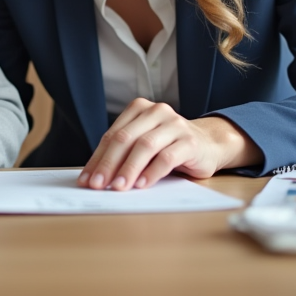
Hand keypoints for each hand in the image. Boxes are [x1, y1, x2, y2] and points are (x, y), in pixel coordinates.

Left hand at [77, 99, 260, 190]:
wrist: (209, 144)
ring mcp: (175, 124)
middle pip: (126, 138)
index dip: (97, 159)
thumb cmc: (169, 146)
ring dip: (129, 169)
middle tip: (98, 185)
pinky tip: (142, 185)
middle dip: (108, 164)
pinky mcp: (190, 141)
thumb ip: (123, 154)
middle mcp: (156, 112)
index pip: (112, 135)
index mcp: (139, 109)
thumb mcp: (144, 145)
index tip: (86, 180)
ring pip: (145, 146)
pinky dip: (152, 172)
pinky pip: (167, 157)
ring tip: (118, 187)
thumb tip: (95, 177)